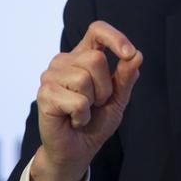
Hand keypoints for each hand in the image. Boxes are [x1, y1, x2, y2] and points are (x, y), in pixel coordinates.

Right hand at [29, 21, 142, 180]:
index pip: (97, 30)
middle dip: (105, 87)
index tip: (128, 54)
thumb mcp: (118, 98)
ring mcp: (51, 76)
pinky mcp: (44, 95)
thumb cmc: (96, 120)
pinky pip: (76, 101)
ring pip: (84, 79)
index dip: (115, 37)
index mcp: (84, 55)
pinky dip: (82, 115)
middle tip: (96, 103)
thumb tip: (136, 55)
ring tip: (83, 111)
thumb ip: (126, 77)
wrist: (77, 149)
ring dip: (92, 103)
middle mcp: (64, 61)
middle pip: (95, 59)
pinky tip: (74, 119)